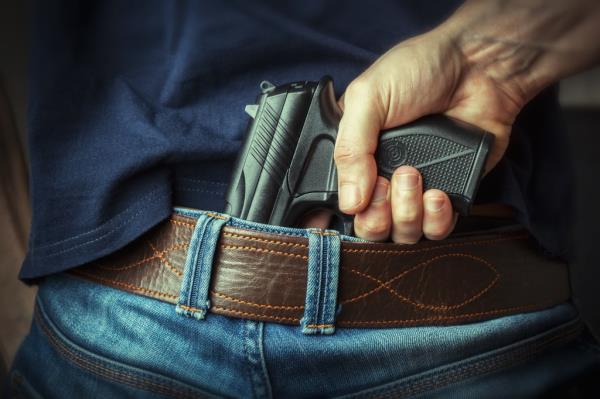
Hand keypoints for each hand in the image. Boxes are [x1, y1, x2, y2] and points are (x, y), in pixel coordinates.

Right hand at [335, 27, 526, 242]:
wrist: (479, 68)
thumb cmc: (420, 69)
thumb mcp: (367, 97)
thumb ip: (350, 149)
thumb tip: (349, 202)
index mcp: (355, 154)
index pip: (337, 200)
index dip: (340, 213)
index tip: (352, 205)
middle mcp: (381, 176)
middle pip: (368, 227)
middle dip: (376, 216)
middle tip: (388, 184)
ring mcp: (415, 189)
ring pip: (401, 234)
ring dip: (406, 213)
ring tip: (415, 176)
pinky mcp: (449, 195)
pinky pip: (436, 231)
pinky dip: (436, 220)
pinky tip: (438, 193)